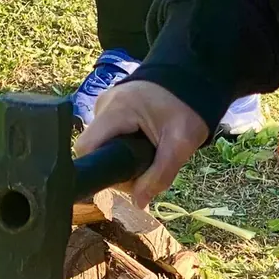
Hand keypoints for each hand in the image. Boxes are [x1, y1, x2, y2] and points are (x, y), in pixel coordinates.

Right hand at [77, 81, 208, 208]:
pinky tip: (141, 147)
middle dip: (118, 169)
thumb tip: (138, 203)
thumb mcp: (180, 144)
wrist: (192, 75)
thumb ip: (160, 175)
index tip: (124, 178)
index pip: (86, 149)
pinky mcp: (110, 109)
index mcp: (116, 110)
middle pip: (95, 151)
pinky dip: (123, 148)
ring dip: (122, 160)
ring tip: (147, 155)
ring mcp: (104, 106)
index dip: (100, 171)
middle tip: (145, 169)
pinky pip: (109, 138)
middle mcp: (103, 106)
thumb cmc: (187, 107)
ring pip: (102, 146)